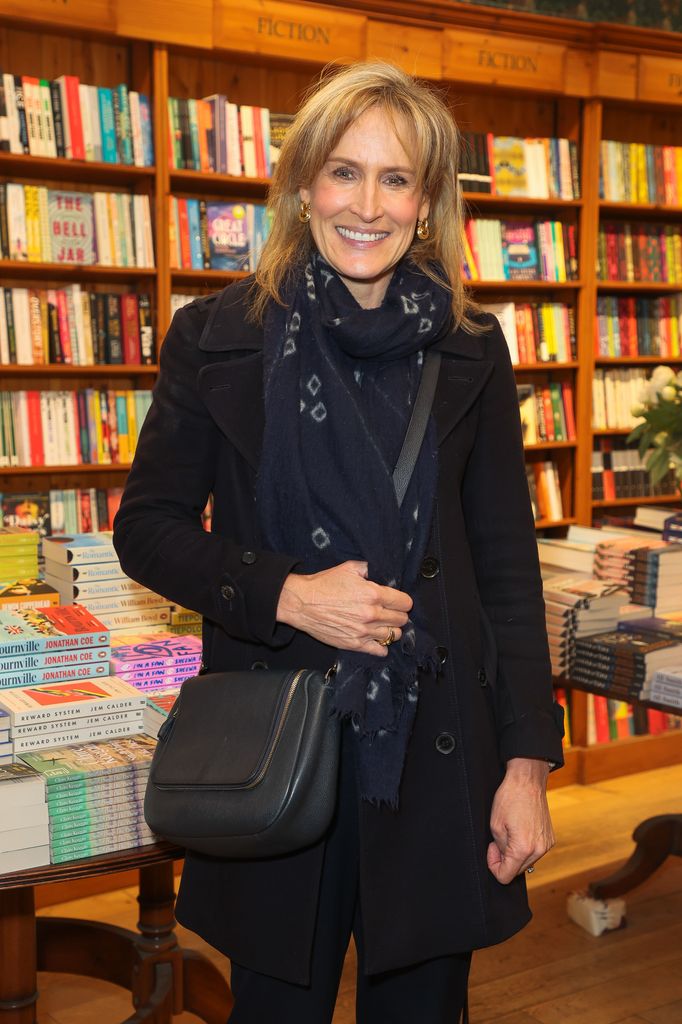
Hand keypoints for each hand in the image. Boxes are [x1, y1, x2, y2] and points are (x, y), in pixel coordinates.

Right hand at [276, 560, 411, 655]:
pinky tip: (377, 639)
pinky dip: (382, 646)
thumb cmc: (324, 584)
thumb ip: (368, 569)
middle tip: (390, 612)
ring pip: (393, 635)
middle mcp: (372, 614)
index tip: (398, 601)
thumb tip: (379, 573)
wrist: (302, 603)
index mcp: (373, 594)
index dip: (403, 600)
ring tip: (384, 625)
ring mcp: (364, 632)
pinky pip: (380, 650)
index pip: (405, 602)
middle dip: (398, 614)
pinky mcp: (354, 644)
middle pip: (402, 619)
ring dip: (392, 629)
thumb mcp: (348, 568)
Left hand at [487, 758, 554, 884]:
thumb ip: (499, 848)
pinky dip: (525, 847)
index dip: (494, 866)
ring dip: (515, 854)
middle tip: (498, 841)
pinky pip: (534, 852)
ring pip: (526, 862)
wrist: (528, 781)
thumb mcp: (495, 825)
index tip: (492, 850)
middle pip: (517, 871)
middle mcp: (538, 850)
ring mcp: (546, 845)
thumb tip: (504, 857)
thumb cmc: (510, 798)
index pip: (506, 876)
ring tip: (510, 833)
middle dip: (504, 860)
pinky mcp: (550, 839)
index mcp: (523, 848)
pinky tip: (520, 831)